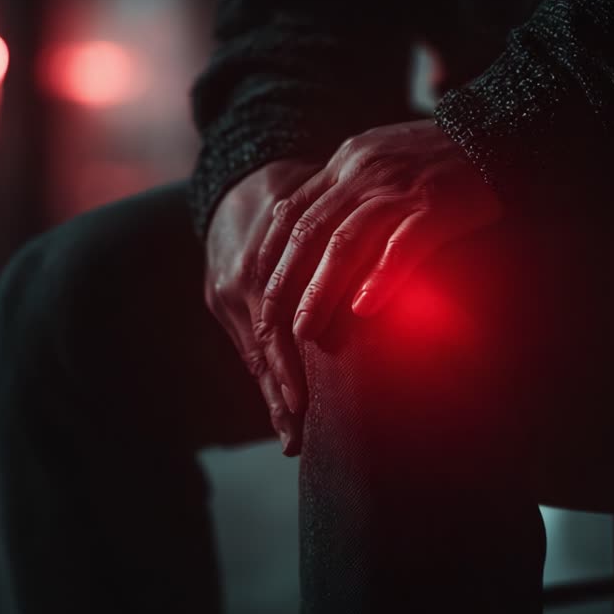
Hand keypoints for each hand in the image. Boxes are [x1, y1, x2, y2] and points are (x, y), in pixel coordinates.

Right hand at [205, 157, 323, 455]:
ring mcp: (224, 293)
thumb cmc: (300, 191)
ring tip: (293, 436)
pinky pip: (247, 344)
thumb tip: (394, 268)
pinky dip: (266, 374)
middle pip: (260, 354)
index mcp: (259, 264)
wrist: (243, 173)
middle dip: (279, 399)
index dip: (288, 374)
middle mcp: (236, 283)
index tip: (305, 410)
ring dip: (273, 395)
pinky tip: (282, 404)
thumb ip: (343, 243)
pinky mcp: (219, 298)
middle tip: (299, 440)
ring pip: (253, 355)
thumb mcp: (319, 211)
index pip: (273, 332)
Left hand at [257, 119, 502, 346]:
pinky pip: (401, 246)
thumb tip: (306, 228)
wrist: (501, 126)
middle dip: (285, 283)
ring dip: (320, 291)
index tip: (257, 293)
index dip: (270, 257)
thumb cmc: (439, 155)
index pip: (291, 213)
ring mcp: (399, 187)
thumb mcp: (379, 156)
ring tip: (306, 330)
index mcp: (345, 161)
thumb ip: (344, 187)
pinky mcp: (437, 205)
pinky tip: (363, 309)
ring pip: (344, 243)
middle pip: (309, 233)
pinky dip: (380, 278)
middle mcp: (364, 171)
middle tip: (270, 325)